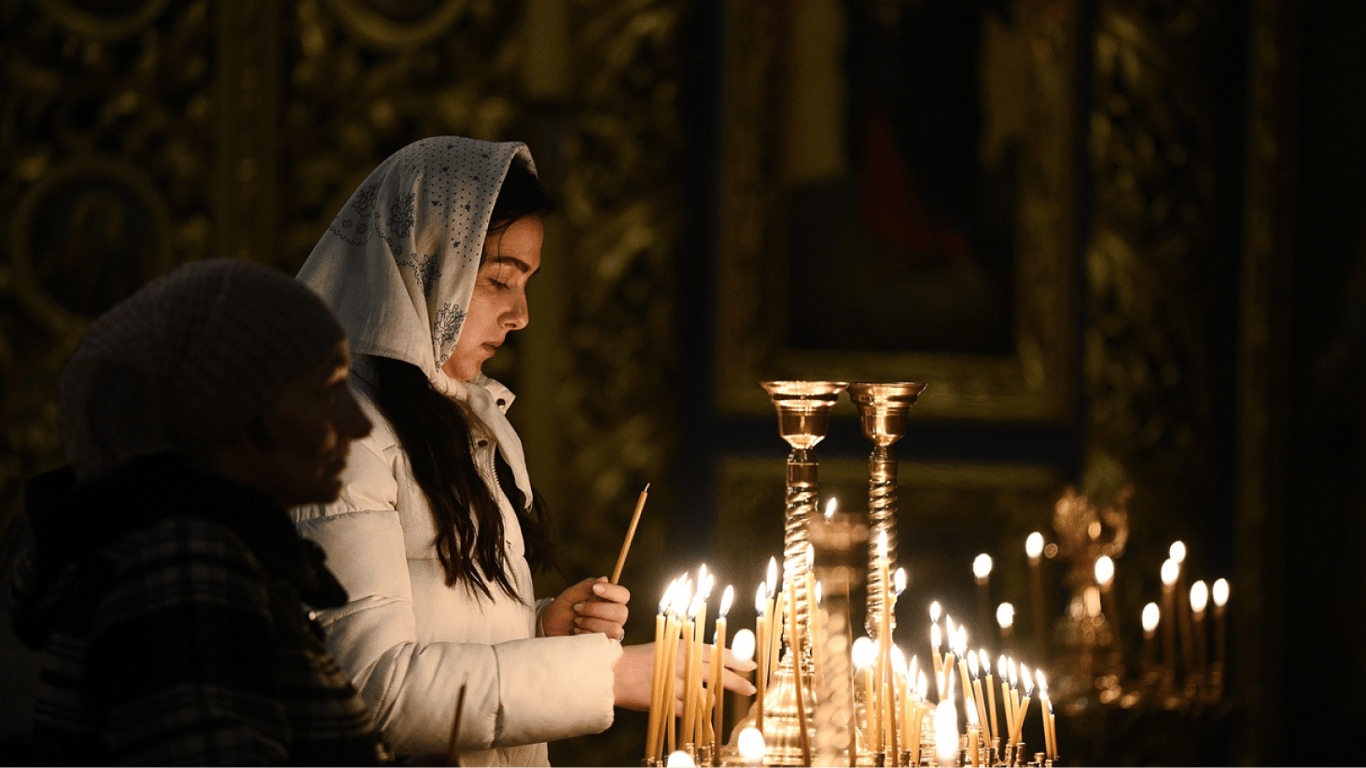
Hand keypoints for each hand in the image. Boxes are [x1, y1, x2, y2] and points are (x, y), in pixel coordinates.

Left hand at [541, 576, 629, 638]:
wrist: (550, 629)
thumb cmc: (562, 610)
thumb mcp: (571, 594)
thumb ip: (587, 586)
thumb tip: (605, 579)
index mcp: (609, 600)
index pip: (623, 595)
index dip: (612, 591)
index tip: (595, 589)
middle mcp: (613, 616)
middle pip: (621, 613)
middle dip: (596, 609)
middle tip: (577, 608)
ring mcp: (610, 632)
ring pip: (615, 628)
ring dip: (592, 623)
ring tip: (577, 621)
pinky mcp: (603, 645)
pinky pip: (605, 640)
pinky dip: (588, 634)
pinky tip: (578, 632)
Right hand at [612, 641, 757, 711]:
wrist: (614, 673)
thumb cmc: (639, 660)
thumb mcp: (665, 648)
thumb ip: (687, 654)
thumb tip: (711, 660)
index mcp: (682, 647)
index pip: (715, 652)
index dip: (735, 659)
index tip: (751, 665)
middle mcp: (681, 664)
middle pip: (716, 673)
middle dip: (736, 682)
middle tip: (751, 689)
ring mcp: (674, 683)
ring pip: (704, 695)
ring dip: (712, 700)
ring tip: (714, 702)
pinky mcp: (666, 701)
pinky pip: (689, 711)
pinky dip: (697, 715)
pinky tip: (702, 717)